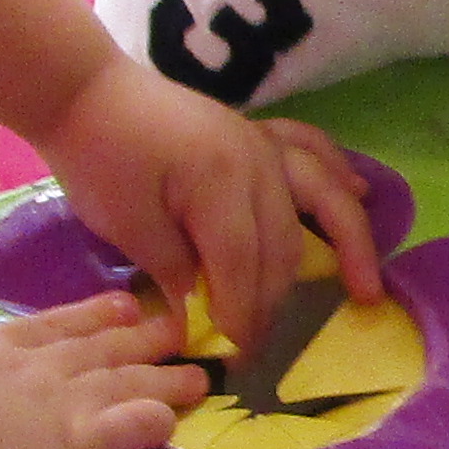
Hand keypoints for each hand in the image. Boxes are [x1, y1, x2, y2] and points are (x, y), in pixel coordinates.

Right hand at [0, 294, 201, 448]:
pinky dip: (160, 420)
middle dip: (143, 337)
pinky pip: (134, 426)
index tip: (122, 305)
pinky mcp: (80, 446)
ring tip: (200, 376)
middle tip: (179, 328)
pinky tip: (179, 421)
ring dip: (166, 377)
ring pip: (129, 380)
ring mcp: (61, 403)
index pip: (50, 326)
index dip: (91, 316)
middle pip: (101, 346)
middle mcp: (34, 367)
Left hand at [33, 53, 387, 347]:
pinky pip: (312, 149)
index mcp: (219, 183)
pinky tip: (361, 193)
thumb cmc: (98, 158)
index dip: (243, 315)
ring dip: (342, 246)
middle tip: (259, 348)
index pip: (242, 265)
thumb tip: (203, 318)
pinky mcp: (255, 132)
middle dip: (274, 301)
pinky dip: (338, 172)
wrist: (84, 92)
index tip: (236, 357)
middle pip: (282, 245)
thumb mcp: (126, 224)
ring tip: (364, 289)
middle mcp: (256, 160)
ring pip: (314, 204)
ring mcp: (261, 142)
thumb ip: (173, 270)